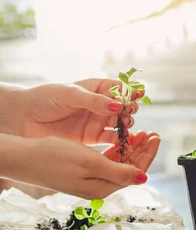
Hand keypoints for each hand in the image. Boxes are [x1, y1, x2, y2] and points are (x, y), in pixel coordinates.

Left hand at [3, 79, 143, 143]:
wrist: (23, 117)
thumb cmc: (46, 98)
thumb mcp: (71, 95)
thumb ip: (95, 101)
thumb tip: (117, 107)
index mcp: (97, 89)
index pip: (120, 89)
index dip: (131, 92)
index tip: (139, 95)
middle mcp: (100, 105)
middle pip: (124, 108)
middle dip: (130, 110)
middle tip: (129, 112)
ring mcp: (97, 121)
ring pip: (120, 124)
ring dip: (126, 125)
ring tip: (126, 126)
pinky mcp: (91, 138)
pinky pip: (110, 139)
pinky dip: (119, 141)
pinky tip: (123, 141)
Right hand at [3, 133, 159, 198]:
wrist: (23, 157)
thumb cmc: (54, 157)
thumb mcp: (91, 162)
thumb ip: (118, 170)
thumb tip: (143, 178)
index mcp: (103, 187)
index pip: (136, 171)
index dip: (148, 154)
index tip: (157, 136)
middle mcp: (99, 187)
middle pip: (130, 168)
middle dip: (144, 150)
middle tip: (153, 132)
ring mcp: (90, 180)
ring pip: (120, 163)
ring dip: (132, 148)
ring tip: (142, 133)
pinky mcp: (82, 172)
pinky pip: (107, 161)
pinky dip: (118, 149)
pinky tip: (123, 139)